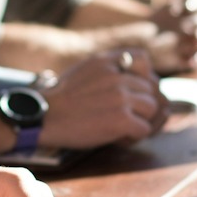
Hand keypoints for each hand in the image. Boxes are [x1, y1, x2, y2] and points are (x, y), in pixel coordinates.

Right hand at [38, 49, 168, 148]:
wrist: (43, 117)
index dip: (143, 76)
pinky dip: (133, 137)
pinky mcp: (121, 119)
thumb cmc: (62, 99)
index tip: (131, 90)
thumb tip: (141, 79)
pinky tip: (117, 137)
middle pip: (151, 89)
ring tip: (120, 127)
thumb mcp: (84, 70)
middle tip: (124, 116)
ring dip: (140, 121)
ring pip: (152, 109)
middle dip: (142, 104)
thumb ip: (109, 69)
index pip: (143, 59)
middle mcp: (117, 75)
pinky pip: (144, 129)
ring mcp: (120, 97)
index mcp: (107, 60)